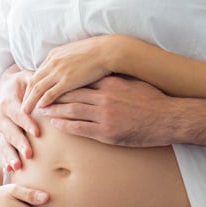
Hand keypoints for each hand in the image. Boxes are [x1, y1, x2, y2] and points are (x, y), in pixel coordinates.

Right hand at [0, 65, 38, 170]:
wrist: (7, 87)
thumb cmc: (23, 83)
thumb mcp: (28, 78)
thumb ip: (36, 83)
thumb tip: (51, 88)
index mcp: (8, 101)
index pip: (18, 113)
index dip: (27, 122)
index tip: (38, 132)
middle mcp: (2, 116)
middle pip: (10, 131)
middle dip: (20, 143)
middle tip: (30, 154)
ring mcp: (1, 128)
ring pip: (5, 142)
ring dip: (11, 155)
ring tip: (18, 166)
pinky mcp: (2, 136)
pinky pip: (3, 148)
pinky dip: (6, 159)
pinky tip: (10, 170)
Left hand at [22, 36, 117, 112]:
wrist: (107, 50)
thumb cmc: (96, 52)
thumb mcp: (75, 52)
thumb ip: (66, 60)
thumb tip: (64, 67)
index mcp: (54, 55)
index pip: (37, 73)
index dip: (32, 85)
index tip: (29, 95)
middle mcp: (53, 62)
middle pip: (33, 81)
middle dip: (26, 94)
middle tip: (22, 106)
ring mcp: (59, 71)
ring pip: (38, 88)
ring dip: (30, 100)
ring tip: (25, 111)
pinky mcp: (67, 80)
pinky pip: (50, 92)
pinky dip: (43, 101)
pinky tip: (40, 108)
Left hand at [40, 75, 173, 146]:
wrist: (167, 118)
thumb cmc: (152, 100)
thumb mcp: (133, 82)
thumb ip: (115, 79)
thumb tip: (102, 74)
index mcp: (110, 83)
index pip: (80, 80)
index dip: (62, 82)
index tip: (51, 82)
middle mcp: (105, 97)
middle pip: (71, 94)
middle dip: (53, 95)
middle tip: (38, 96)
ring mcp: (105, 115)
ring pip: (72, 111)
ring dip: (55, 110)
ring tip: (42, 110)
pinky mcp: (107, 132)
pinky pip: (80, 128)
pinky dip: (65, 125)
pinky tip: (55, 124)